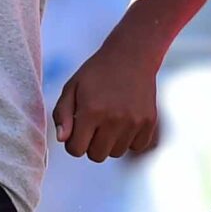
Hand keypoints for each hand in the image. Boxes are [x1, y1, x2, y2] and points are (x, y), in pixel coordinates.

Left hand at [52, 37, 161, 162]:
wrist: (131, 55)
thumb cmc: (96, 73)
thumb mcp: (72, 87)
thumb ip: (61, 114)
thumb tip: (62, 140)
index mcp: (91, 111)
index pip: (76, 150)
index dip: (73, 142)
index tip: (78, 128)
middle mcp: (113, 119)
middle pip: (96, 156)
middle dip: (91, 144)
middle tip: (95, 124)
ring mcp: (134, 122)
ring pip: (116, 153)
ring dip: (110, 142)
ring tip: (111, 119)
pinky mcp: (149, 122)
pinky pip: (137, 147)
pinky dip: (130, 139)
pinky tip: (126, 121)